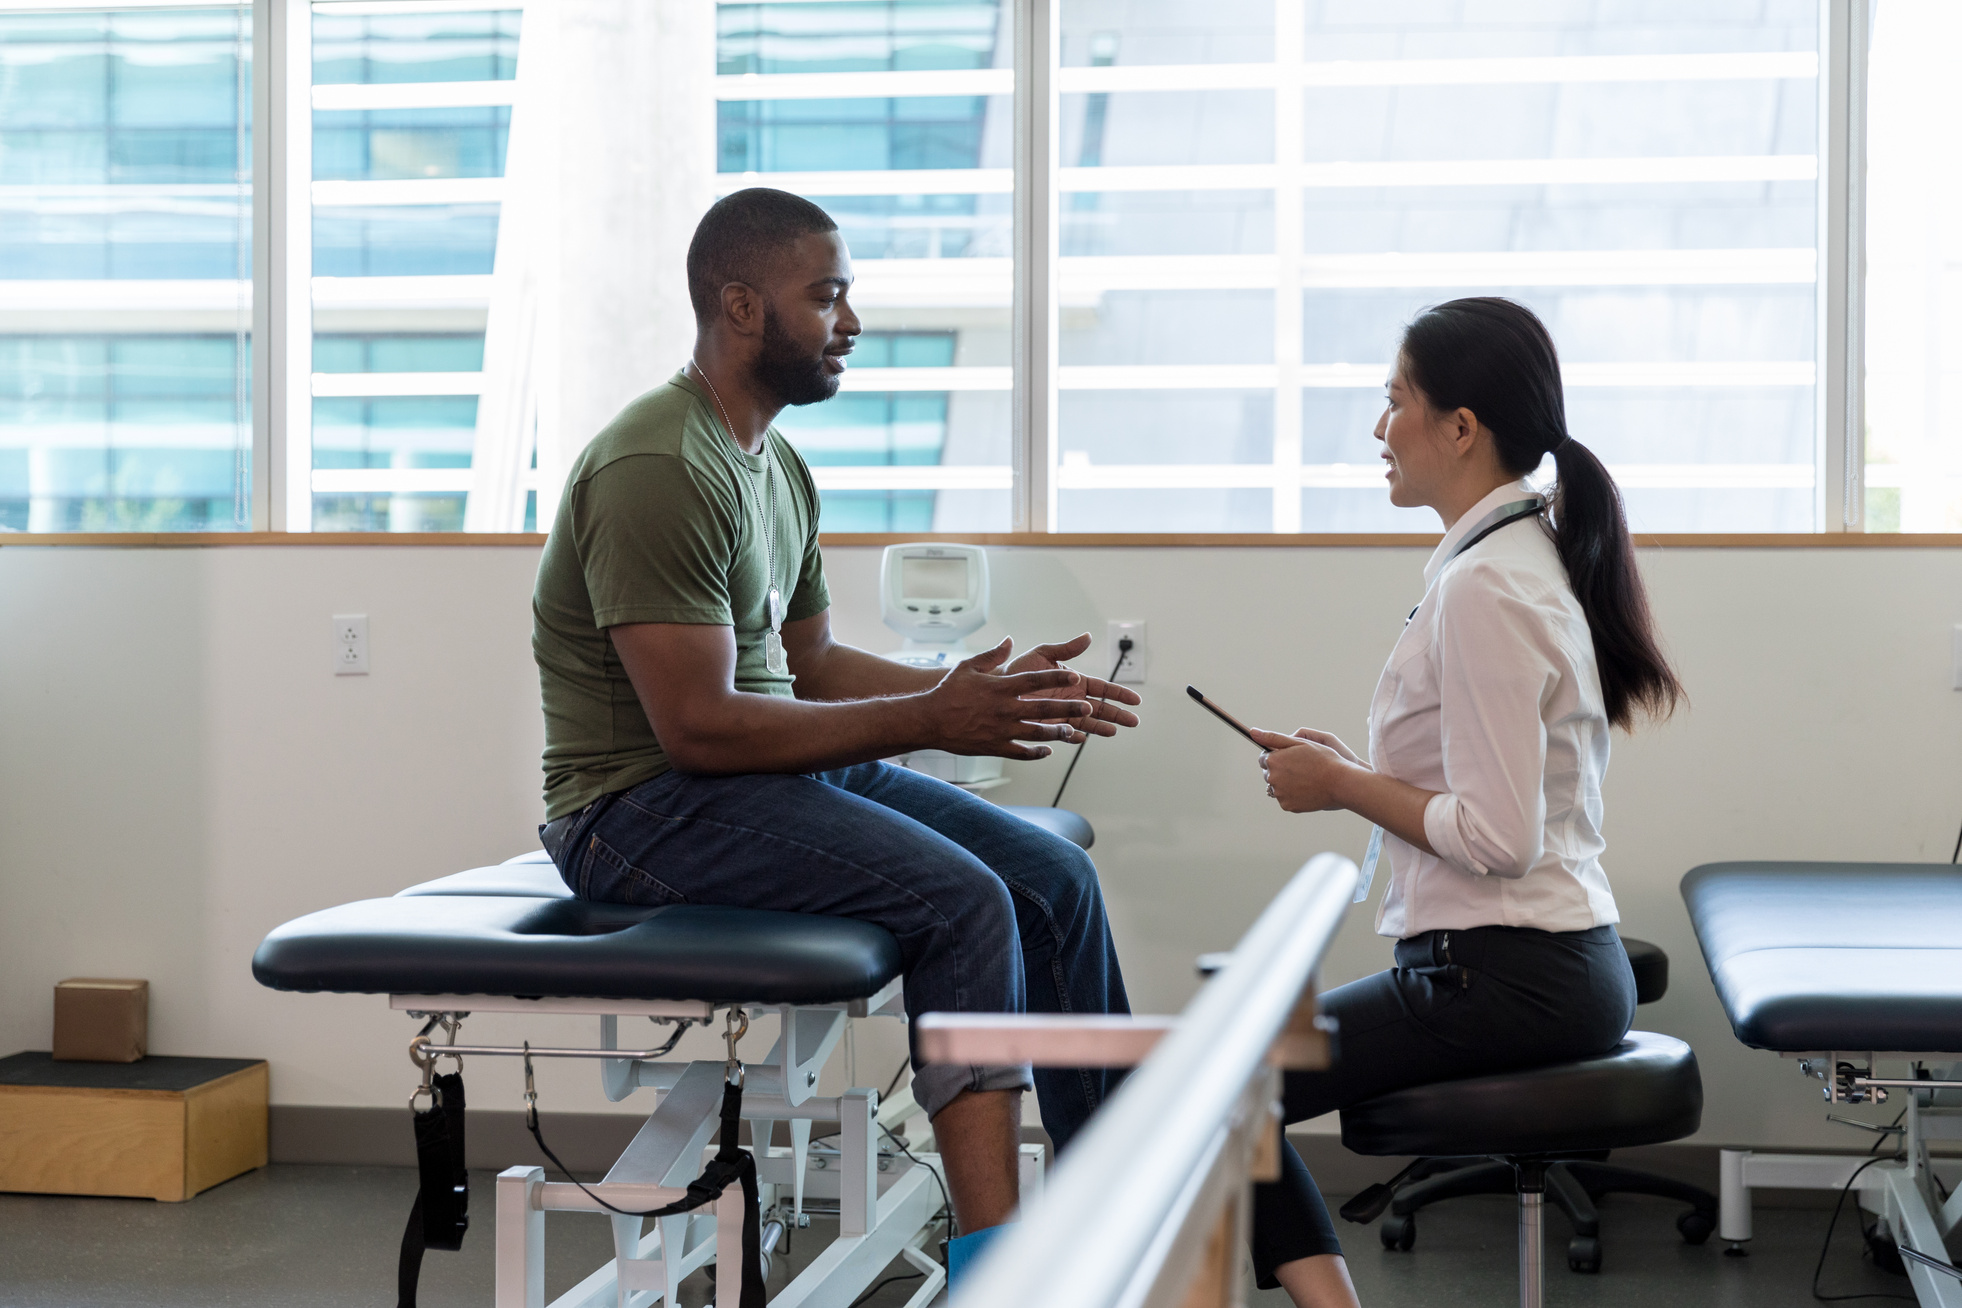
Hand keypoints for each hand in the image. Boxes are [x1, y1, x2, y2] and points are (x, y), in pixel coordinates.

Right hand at [922, 638, 1093, 760]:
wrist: (929, 720)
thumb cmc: (948, 691)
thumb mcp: (968, 666)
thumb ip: (992, 654)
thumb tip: (1008, 640)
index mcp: (1001, 687)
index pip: (1035, 680)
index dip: (1057, 677)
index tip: (1075, 675)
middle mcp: (1005, 709)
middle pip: (1043, 708)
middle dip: (1068, 708)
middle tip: (1088, 708)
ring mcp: (1001, 730)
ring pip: (1037, 733)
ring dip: (1057, 733)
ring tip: (1073, 731)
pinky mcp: (995, 747)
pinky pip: (1021, 752)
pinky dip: (1036, 753)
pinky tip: (1048, 751)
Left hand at [1003, 633, 1143, 742]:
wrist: (997, 686)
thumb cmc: (1019, 669)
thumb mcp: (1044, 654)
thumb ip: (1067, 649)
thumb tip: (1088, 637)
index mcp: (1075, 681)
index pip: (1103, 688)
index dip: (1120, 694)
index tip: (1135, 700)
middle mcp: (1071, 699)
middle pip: (1101, 708)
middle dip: (1118, 714)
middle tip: (1134, 721)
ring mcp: (1061, 713)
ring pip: (1087, 722)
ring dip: (1100, 727)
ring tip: (1113, 732)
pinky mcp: (1048, 725)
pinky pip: (1064, 733)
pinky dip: (1073, 736)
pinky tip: (1081, 738)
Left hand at [1250, 726, 1362, 813]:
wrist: (1340, 782)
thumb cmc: (1322, 758)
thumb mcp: (1299, 742)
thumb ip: (1273, 737)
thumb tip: (1252, 732)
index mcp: (1273, 761)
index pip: (1264, 758)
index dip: (1278, 756)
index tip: (1291, 758)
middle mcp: (1272, 778)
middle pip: (1269, 773)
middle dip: (1281, 770)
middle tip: (1301, 768)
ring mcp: (1280, 794)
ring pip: (1277, 787)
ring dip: (1286, 783)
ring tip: (1305, 779)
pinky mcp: (1288, 806)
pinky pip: (1285, 799)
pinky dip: (1293, 795)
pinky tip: (1307, 789)